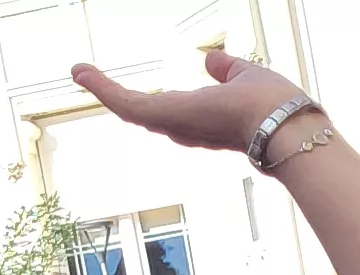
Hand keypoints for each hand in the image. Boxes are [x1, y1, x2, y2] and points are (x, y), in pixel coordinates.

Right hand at [73, 48, 306, 157]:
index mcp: (207, 121)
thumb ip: (227, 69)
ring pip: (131, 109)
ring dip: (103, 89)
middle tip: (92, 80)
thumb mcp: (246, 77)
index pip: (176, 114)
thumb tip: (210, 60)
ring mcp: (173, 125)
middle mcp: (187, 129)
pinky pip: (125, 103)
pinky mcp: (162, 117)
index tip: (144, 94)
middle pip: (148, 117)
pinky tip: (81, 72)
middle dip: (118, 99)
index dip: (157, 104)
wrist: (279, 124)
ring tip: (80, 72)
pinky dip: (102, 87)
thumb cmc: (273, 106)